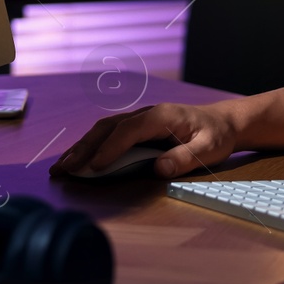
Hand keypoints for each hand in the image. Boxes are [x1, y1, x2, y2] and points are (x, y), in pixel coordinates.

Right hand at [48, 102, 239, 178]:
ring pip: (102, 130)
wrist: (222, 122)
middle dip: (83, 148)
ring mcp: (138, 119)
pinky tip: (77, 161)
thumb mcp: (209, 148)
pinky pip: (108, 135)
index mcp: (161, 115)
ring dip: (81, 148)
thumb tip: (159, 169)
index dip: (110, 148)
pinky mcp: (136, 128)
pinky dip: (90, 147)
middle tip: (63, 169)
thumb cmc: (216, 134)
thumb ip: (185, 157)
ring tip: (60, 168)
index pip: (128, 130)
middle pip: (107, 127)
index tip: (95, 167)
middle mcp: (145, 113)